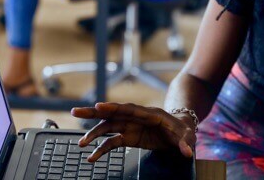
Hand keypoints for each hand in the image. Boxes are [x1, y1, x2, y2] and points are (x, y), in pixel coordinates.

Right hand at [71, 102, 196, 161]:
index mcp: (149, 114)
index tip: (98, 106)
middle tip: (75, 111)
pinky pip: (112, 142)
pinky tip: (92, 157)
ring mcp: (131, 126)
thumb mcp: (188, 135)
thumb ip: (185, 142)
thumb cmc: (183, 129)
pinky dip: (101, 149)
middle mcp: (136, 118)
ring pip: (108, 127)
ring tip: (81, 143)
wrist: (180, 131)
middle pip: (112, 113)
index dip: (113, 107)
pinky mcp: (129, 136)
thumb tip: (187, 152)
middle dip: (94, 112)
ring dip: (94, 134)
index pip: (129, 109)